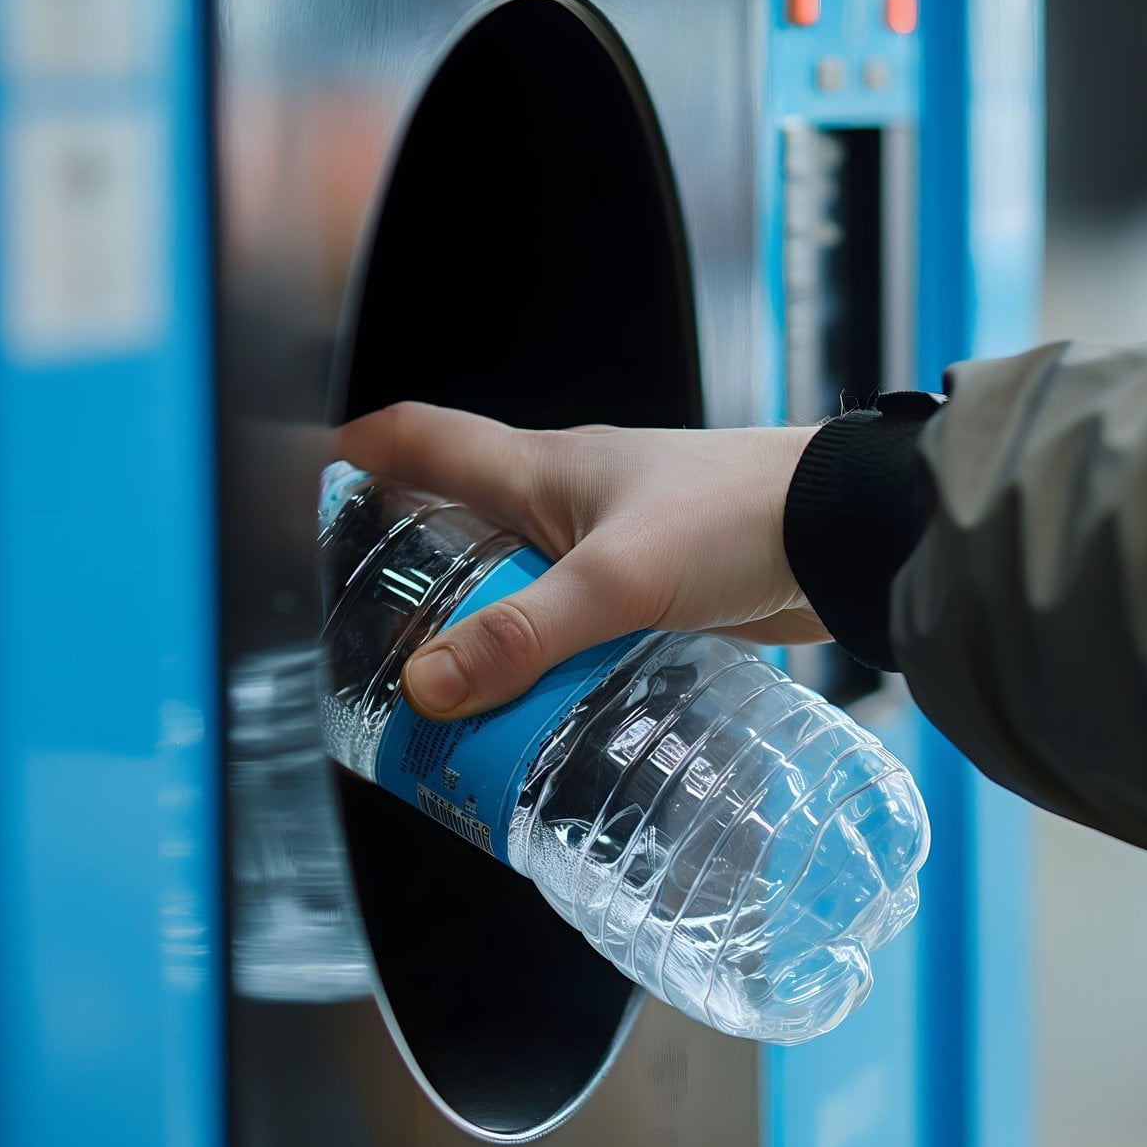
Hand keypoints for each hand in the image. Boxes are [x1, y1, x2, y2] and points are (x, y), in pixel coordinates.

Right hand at [335, 403, 824, 719]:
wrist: (846, 535)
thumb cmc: (739, 516)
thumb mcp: (618, 578)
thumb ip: (527, 636)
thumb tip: (431, 687)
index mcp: (541, 468)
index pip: (422, 440)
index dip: (355, 457)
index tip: (300, 491)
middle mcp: (569, 499)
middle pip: (462, 523)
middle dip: (410, 572)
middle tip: (367, 639)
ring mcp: (615, 544)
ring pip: (523, 585)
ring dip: (487, 629)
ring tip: (448, 697)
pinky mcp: (657, 591)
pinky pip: (579, 625)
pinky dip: (550, 659)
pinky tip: (543, 706)